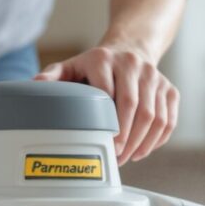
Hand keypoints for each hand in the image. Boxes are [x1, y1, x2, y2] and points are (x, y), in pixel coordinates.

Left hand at [35, 46, 177, 163]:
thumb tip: (35, 85)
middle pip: (135, 106)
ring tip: (127, 157)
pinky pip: (168, 119)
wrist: (130, 49)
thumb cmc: (94, 66)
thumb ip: (52, 77)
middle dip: (126, 136)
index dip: (106, 120)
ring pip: (154, 116)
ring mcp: (155, 76)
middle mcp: (132, 64)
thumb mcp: (70, 66)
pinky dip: (157, 139)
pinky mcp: (170, 89)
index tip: (102, 141)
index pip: (107, 92)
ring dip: (142, 142)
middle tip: (115, 156)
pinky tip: (142, 150)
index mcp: (103, 59)